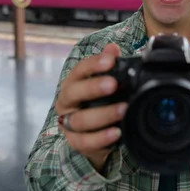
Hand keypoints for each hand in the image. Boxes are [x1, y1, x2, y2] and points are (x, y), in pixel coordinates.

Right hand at [55, 43, 127, 171]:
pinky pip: (86, 142)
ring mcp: (68, 124)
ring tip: (123, 110)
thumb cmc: (98, 103)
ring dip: (103, 114)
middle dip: (93, 87)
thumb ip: (108, 66)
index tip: (110, 61)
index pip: (79, 70)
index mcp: (73, 83)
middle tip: (113, 84)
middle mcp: (66, 102)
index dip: (94, 64)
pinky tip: (116, 133)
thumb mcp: (104, 83)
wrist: (92, 134)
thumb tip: (113, 48)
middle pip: (74, 92)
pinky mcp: (75, 142)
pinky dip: (101, 138)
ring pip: (81, 119)